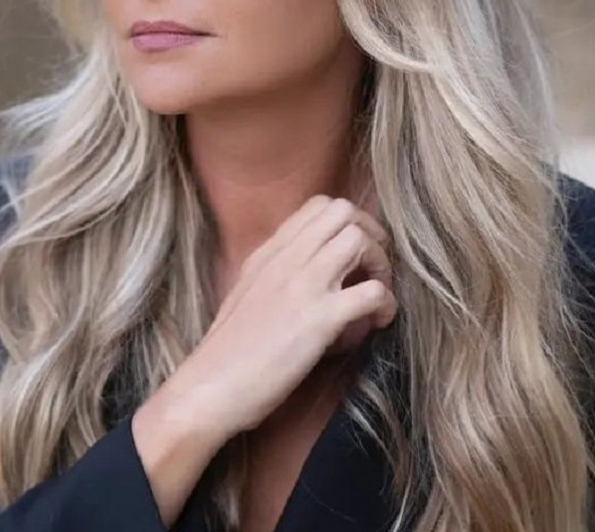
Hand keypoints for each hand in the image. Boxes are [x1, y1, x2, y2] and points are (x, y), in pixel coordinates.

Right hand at [166, 195, 396, 437]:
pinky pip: (371, 292)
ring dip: (381, 265)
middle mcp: (285, 260)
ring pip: (358, 240)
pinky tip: (380, 321)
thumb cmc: (225, 353)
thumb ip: (277, 275)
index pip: (318, 206)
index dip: (350, 222)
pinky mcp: (318, 320)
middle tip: (375, 267)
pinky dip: (386, 304)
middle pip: (343, 211)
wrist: (208, 388)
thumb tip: (311, 273)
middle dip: (371, 234)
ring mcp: (301, 286)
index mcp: (268, 253)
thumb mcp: (247, 295)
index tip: (356, 252)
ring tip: (378, 294)